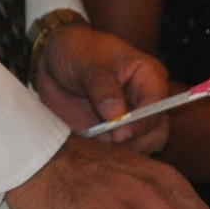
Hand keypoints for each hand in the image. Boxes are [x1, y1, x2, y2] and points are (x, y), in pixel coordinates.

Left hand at [32, 23, 172, 154]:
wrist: (51, 63)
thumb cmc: (76, 50)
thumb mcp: (86, 60)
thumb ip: (102, 85)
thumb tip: (116, 114)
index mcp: (148, 77)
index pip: (159, 105)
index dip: (143, 122)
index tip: (119, 133)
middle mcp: (145, 102)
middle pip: (156, 133)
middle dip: (134, 143)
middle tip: (106, 143)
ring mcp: (130, 122)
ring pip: (141, 149)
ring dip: (119, 153)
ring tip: (93, 145)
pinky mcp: (112, 137)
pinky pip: (118, 156)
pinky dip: (105, 158)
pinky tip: (87, 150)